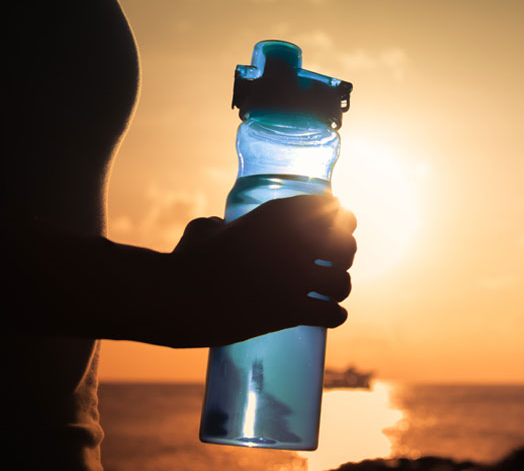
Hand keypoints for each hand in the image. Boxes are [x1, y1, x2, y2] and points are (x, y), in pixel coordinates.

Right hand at [153, 195, 356, 347]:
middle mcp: (294, 242)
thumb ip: (219, 225)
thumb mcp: (206, 230)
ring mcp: (295, 278)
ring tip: (330, 293)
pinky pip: (333, 313)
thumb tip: (220, 228)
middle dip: (344, 254)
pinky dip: (335, 315)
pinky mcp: (292, 310)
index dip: (339, 218)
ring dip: (339, 287)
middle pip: (345, 245)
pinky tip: (330, 315)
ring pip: (343, 282)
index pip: (329, 207)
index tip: (340, 226)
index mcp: (278, 215)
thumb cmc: (187, 261)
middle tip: (334, 264)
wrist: (178, 297)